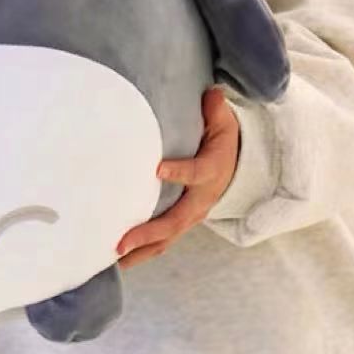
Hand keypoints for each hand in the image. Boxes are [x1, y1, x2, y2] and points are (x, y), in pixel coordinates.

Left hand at [116, 88, 239, 269]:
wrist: (238, 165)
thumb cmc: (222, 139)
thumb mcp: (223, 121)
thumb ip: (215, 110)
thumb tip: (211, 94)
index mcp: (212, 169)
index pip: (196, 172)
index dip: (179, 172)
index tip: (157, 169)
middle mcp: (202, 198)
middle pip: (176, 219)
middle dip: (148, 232)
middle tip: (122, 240)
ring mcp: (193, 214)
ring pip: (168, 237)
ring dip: (142, 250)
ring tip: (115, 258)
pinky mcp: (183, 221)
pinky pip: (164, 240)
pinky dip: (144, 251)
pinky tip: (120, 259)